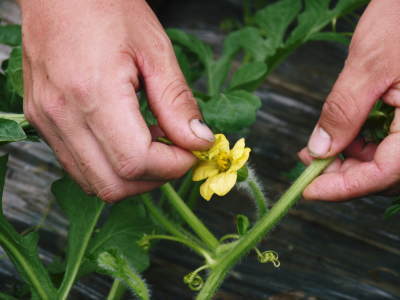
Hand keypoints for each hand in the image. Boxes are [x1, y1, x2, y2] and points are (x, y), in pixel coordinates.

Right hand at [19, 0, 213, 201]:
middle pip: (113, 185)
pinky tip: (127, 142)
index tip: (191, 151)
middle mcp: (61, 114)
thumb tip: (198, 141)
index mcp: (92, 92)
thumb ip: (177, 102)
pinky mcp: (41, 122)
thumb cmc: (106, 7)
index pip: (136, 162)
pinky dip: (110, 167)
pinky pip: (78, 167)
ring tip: (153, 146)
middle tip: (176, 154)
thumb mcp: (155, 49)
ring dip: (133, 177)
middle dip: (155, 178)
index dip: (172, 165)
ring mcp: (46, 121)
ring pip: (94, 184)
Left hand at [299, 0, 399, 200]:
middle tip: (308, 166)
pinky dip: (361, 143)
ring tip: (317, 150)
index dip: (342, 187)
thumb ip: (344, 111)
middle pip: (385, 172)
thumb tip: (319, 150)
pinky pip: (391, 141)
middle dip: (343, 174)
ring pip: (387, 159)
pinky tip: (340, 135)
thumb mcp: (370, 64)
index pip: (384, 173)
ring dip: (350, 160)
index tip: (307, 191)